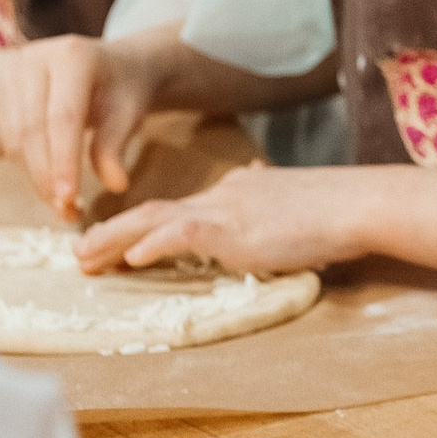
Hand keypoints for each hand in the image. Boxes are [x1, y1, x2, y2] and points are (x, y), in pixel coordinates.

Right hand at [0, 34, 161, 218]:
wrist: (112, 67)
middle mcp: (35, 60)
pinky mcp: (5, 95)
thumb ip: (116, 146)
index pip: (62, 117)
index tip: (69, 198)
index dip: (62, 160)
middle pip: (32, 128)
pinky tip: (49, 185)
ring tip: (62, 206)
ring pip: (16, 138)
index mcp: (72, 56)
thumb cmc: (124, 90)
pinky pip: (10, 139)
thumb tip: (116, 184)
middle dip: (46, 175)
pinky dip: (28, 168)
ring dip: (35, 177)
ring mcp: (14, 75)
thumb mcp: (129, 113)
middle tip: (66, 210)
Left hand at [75, 162, 360, 274]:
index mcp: (235, 192)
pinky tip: (130, 258)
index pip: (179, 207)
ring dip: (114, 239)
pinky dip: (152, 244)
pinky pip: (183, 233)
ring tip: (83, 258)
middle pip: (154, 211)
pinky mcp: (236, 229)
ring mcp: (228, 210)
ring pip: (155, 220)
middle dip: (111, 231)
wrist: (358, 202)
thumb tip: (261, 180)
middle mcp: (223, 196)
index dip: (141, 225)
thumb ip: (271, 197)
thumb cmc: (337, 208)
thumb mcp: (294, 200)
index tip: (114, 241)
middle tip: (78, 252)